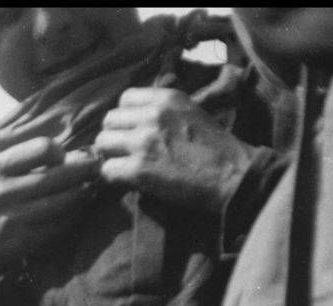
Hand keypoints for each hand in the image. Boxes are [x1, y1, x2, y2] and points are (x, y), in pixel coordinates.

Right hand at [0, 132, 100, 279]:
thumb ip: (28, 162)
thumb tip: (80, 155)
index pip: (42, 148)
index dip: (60, 151)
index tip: (64, 158)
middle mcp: (0, 193)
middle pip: (56, 176)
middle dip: (84, 171)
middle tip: (98, 168)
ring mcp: (9, 221)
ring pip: (60, 203)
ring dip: (83, 195)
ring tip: (92, 189)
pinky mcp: (18, 243)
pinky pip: (55, 228)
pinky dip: (72, 218)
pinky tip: (77, 211)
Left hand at [93, 88, 251, 215]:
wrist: (230, 174)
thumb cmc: (213, 147)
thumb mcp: (188, 112)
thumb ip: (160, 112)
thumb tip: (133, 121)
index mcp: (166, 97)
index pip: (125, 99)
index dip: (124, 118)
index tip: (131, 131)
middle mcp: (152, 114)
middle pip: (109, 121)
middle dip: (113, 137)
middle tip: (124, 153)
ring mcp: (143, 141)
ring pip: (102, 144)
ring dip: (110, 157)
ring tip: (124, 167)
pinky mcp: (138, 169)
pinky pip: (106, 171)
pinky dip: (112, 178)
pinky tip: (126, 181)